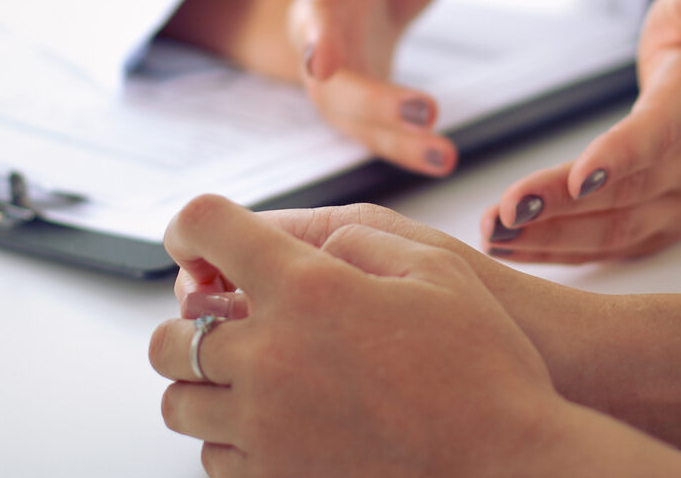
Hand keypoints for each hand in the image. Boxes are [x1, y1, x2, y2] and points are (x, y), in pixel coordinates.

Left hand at [151, 195, 562, 476]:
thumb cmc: (486, 367)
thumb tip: (303, 247)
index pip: (206, 229)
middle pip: (171, 336)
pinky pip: (214, 458)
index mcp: (308, 289)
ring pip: (181, 405)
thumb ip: (356, 241)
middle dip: (188, 325)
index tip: (194, 241)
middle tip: (221, 325)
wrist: (509, 463)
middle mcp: (272, 358)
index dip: (192, 226)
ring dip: (201, 386)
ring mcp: (267, 427)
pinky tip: (267, 427)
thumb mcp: (435, 266)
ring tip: (242, 381)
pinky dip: (227, 439)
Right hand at [161, 0, 458, 175]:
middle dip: (329, 53)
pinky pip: (371, 134)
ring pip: (337, 98)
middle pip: (315, 38)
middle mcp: (319, 17)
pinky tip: (443, 158)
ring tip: (431, 133)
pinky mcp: (349, 106)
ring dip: (378, 117)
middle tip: (333, 64)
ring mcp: (328, 68)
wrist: (363, 2)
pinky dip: (405, 150)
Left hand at [480, 0, 680, 263]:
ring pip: (609, 231)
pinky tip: (507, 250)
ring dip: (547, 237)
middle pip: (622, 193)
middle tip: (505, 210)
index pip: (658, 135)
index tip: (580, 174)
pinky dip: (552, 254)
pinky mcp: (651, 234)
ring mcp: (673, 209)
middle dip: (560, 205)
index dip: (621, 156)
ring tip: (493, 232)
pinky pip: (600, 251)